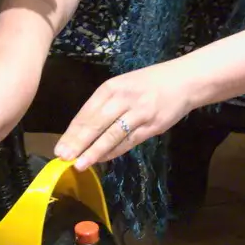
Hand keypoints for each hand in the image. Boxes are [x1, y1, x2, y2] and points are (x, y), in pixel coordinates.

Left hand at [56, 63, 196, 170]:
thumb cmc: (150, 83)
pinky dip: (114, 152)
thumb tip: (83, 130)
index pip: (86, 113)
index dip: (72, 132)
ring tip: (80, 164)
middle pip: (96, 124)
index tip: (59, 148)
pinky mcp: (152, 126)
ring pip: (111, 135)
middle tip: (63, 158)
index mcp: (112, 87)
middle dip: (78, 143)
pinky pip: (129, 141)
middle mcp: (123, 99)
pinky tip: (102, 159)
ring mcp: (138, 113)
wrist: (185, 81)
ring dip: (94, 151)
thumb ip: (105, 105)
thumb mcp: (123, 85)